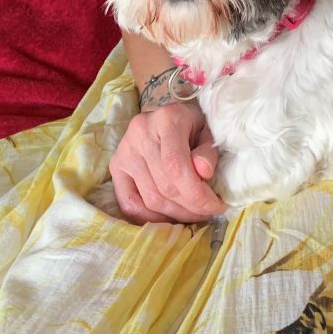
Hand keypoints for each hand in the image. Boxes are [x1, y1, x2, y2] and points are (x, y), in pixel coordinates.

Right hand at [109, 101, 226, 223]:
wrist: (167, 115)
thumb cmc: (192, 123)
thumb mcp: (208, 130)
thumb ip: (208, 151)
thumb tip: (204, 173)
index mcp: (166, 119)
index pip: (176, 166)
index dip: (197, 194)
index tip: (216, 206)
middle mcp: (140, 133)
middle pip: (164, 186)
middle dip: (190, 207)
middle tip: (208, 213)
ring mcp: (124, 150)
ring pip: (149, 199)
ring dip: (174, 215)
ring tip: (193, 215)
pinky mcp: (115, 165)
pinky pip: (129, 204)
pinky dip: (150, 218)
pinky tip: (169, 218)